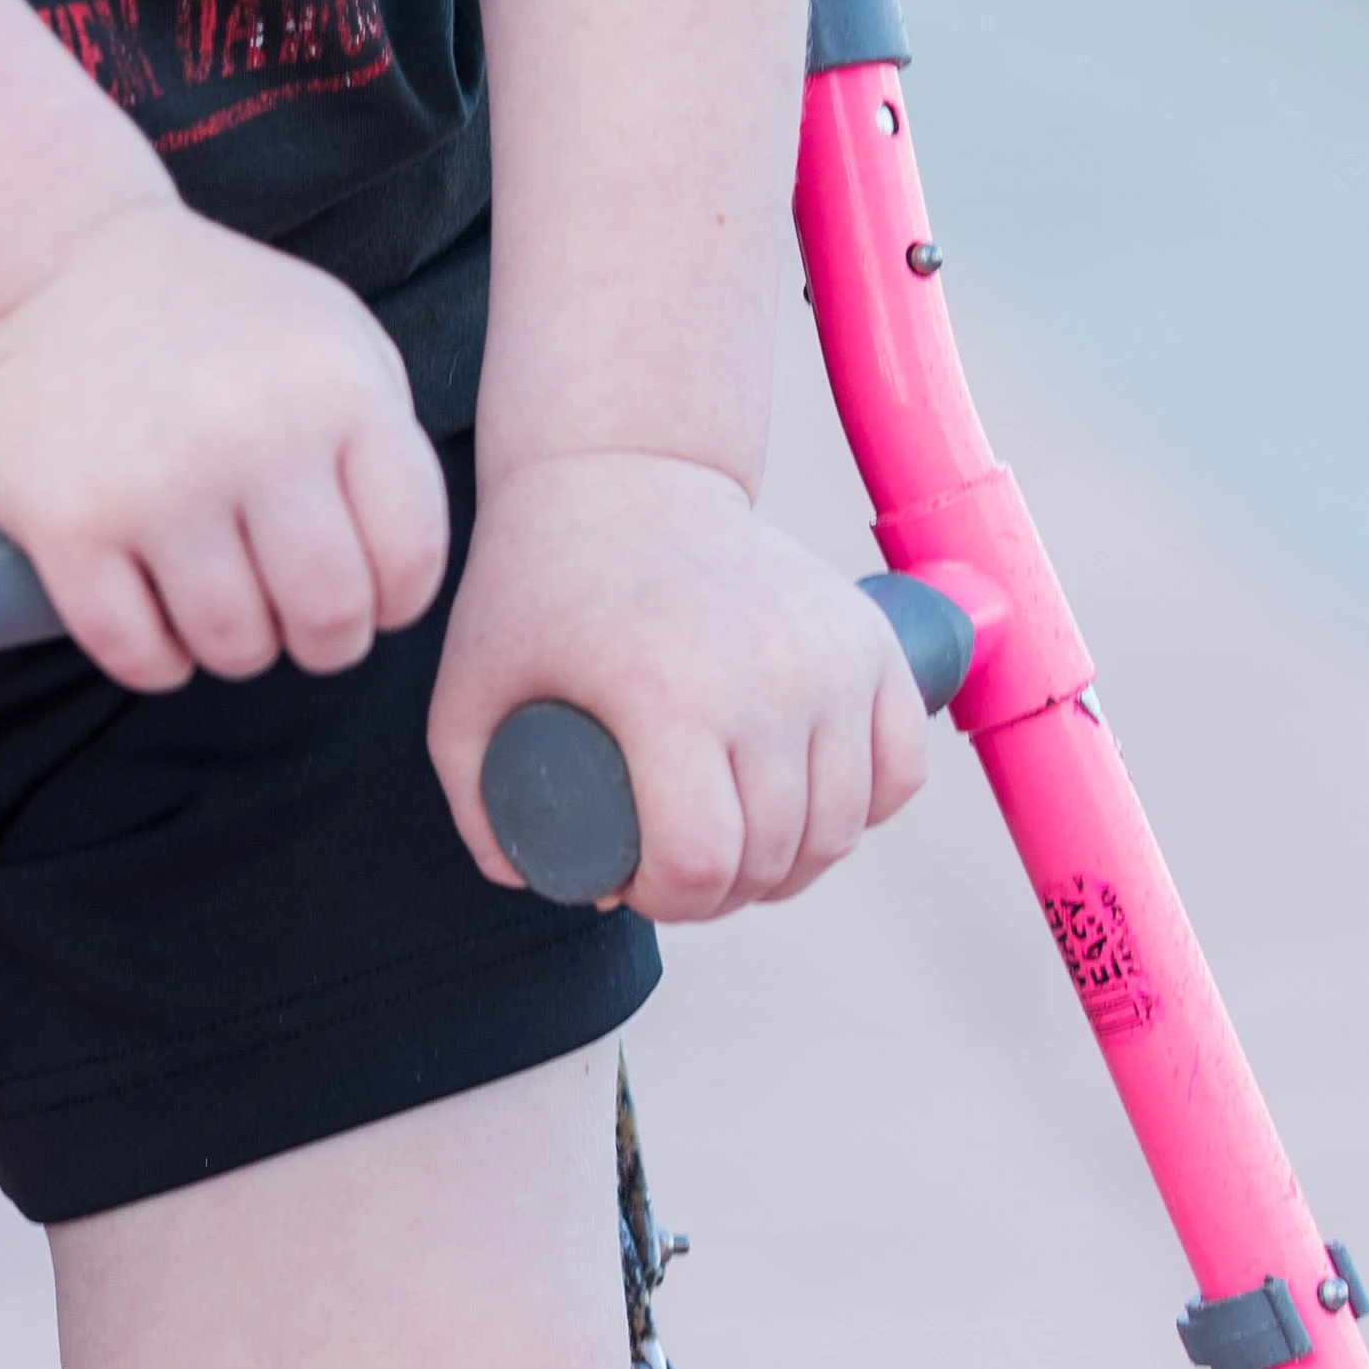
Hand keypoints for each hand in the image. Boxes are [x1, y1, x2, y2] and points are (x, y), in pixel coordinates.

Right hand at [0, 200, 452, 691]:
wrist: (51, 258)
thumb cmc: (208, 308)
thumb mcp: (330, 329)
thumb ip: (383, 433)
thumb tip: (401, 563)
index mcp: (336, 389)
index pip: (412, 553)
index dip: (398, 598)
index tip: (369, 594)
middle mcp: (254, 436)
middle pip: (329, 615)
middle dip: (325, 639)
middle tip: (296, 617)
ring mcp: (155, 484)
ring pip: (234, 646)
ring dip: (238, 646)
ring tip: (223, 602)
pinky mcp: (68, 524)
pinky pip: (135, 653)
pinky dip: (156, 658)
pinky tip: (157, 616)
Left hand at [428, 450, 928, 918]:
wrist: (626, 470)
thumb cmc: (539, 585)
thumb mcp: (468, 688)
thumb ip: (473, 799)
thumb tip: (532, 882)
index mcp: (669, 692)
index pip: (700, 863)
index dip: (665, 899)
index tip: (632, 877)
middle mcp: (767, 675)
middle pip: (772, 856)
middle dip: (721, 892)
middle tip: (674, 867)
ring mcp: (832, 655)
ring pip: (840, 829)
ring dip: (791, 863)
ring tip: (737, 847)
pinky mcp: (871, 639)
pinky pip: (899, 768)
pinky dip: (865, 807)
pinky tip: (813, 808)